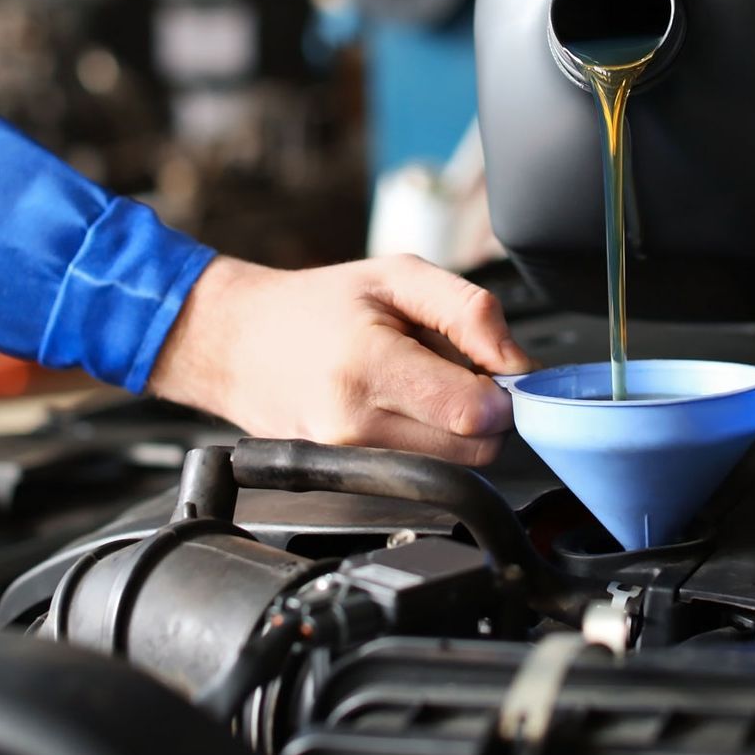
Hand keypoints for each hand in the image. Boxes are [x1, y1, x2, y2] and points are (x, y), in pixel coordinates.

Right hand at [148, 254, 531, 464]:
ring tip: (420, 386)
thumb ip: (470, 310)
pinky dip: (425, 445)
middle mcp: (354, 425)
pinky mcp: (342, 478)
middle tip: (454, 371)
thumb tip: (517, 363)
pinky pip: (417, 472)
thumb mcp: (398, 276)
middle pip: (474, 449)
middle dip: (483, 412)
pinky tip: (399, 410)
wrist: (237, 342)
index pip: (476, 412)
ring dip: (454, 430)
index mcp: (369, 365)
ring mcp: (345, 459)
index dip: (502, 390)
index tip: (491, 368)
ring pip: (451, 467)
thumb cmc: (318, 306)